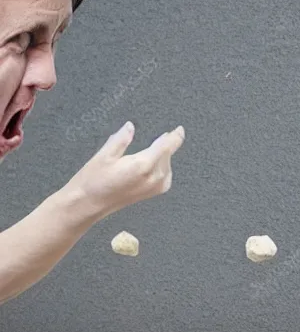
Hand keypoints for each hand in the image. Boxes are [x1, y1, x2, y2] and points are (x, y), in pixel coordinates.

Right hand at [64, 121, 184, 218]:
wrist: (87, 205)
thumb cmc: (93, 181)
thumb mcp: (104, 155)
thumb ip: (121, 139)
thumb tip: (130, 126)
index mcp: (143, 165)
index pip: (167, 146)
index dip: (176, 136)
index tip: (179, 128)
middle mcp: (152, 178)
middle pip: (168, 155)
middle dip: (166, 144)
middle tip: (164, 134)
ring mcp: (153, 187)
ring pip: (167, 165)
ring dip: (164, 155)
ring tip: (155, 148)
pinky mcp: (151, 193)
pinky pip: (165, 176)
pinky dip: (163, 167)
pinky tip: (155, 163)